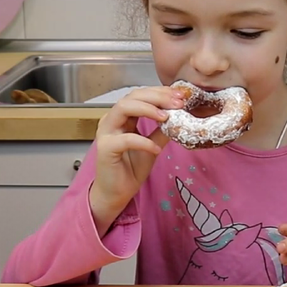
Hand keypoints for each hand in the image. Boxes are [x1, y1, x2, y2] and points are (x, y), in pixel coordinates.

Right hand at [89, 85, 186, 233]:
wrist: (117, 193)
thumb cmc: (130, 168)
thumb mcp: (153, 145)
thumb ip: (162, 131)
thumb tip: (181, 117)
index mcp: (122, 117)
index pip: (140, 95)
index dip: (160, 93)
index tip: (180, 96)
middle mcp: (112, 120)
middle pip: (132, 97)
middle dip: (156, 97)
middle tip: (177, 102)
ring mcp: (106, 132)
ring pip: (123, 108)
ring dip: (147, 109)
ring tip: (166, 117)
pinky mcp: (105, 148)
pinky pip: (125, 139)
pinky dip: (143, 141)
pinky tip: (156, 148)